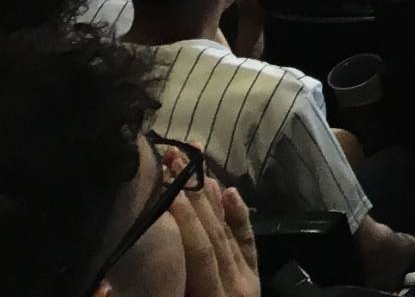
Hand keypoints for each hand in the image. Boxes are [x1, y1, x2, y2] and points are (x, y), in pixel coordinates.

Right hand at [166, 166, 259, 296]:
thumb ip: (164, 289)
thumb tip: (130, 273)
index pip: (200, 251)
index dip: (186, 219)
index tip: (168, 186)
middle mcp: (234, 284)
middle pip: (214, 234)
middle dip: (194, 196)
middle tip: (175, 160)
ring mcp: (248, 279)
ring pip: (229, 233)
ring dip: (212, 198)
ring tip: (196, 167)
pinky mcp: (255, 278)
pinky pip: (248, 243)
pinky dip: (239, 216)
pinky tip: (231, 192)